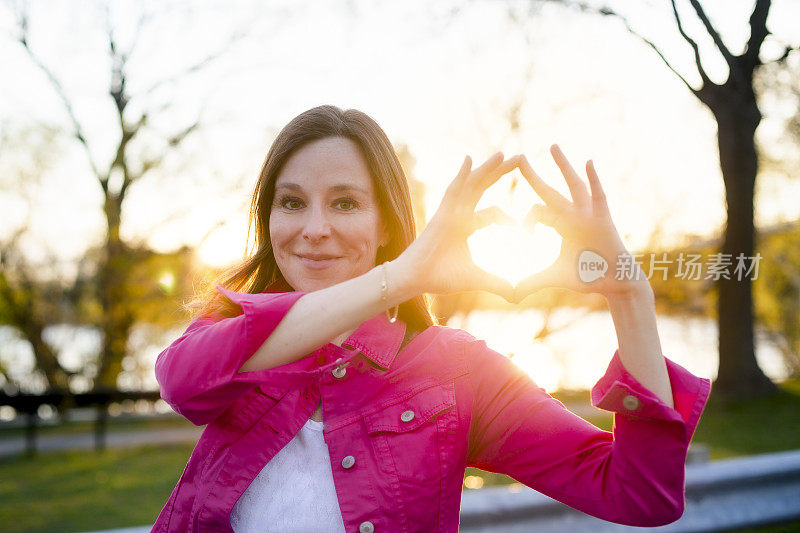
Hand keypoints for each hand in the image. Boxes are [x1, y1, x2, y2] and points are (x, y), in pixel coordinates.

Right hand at [395, 152, 519, 301]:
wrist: (414, 279)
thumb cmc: (439, 277)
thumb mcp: (476, 278)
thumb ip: (497, 283)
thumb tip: (518, 295)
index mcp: (467, 226)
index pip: (492, 213)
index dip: (509, 218)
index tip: (524, 228)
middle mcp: (459, 214)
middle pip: (483, 188)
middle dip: (500, 173)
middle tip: (521, 158)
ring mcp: (449, 211)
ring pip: (471, 185)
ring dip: (486, 169)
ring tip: (503, 153)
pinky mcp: (440, 214)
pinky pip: (452, 190)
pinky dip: (461, 175)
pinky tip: (470, 159)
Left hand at [515, 145, 650, 302]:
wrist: (615, 283)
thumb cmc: (587, 276)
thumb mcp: (554, 276)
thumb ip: (532, 281)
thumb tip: (512, 293)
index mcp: (560, 224)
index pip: (536, 211)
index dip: (527, 221)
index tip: (525, 235)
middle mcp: (572, 215)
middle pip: (548, 190)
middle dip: (532, 175)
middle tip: (517, 156)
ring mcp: (588, 214)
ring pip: (572, 184)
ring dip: (563, 165)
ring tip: (551, 146)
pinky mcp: (603, 219)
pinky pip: (598, 195)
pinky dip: (594, 179)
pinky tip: (588, 162)